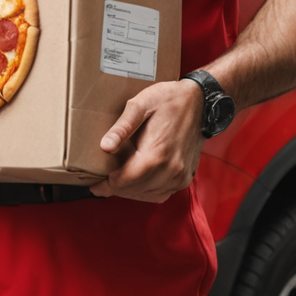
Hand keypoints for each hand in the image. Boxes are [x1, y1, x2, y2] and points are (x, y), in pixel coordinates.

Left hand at [91, 78, 204, 202]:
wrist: (201, 102)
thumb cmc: (169, 100)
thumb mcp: (140, 105)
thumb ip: (122, 127)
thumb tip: (105, 146)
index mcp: (157, 154)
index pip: (125, 181)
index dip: (106, 185)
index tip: (94, 184)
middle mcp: (171, 170)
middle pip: (134, 191)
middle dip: (115, 189)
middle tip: (101, 184)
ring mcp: (180, 176)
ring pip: (148, 196)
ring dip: (130, 192)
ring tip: (117, 182)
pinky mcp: (185, 177)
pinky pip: (162, 194)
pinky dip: (146, 192)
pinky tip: (137, 182)